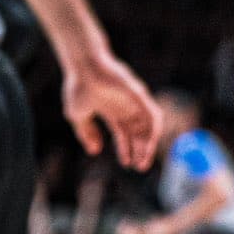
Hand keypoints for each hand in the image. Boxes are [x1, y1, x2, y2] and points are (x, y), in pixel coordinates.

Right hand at [61, 52, 161, 170]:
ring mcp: (133, 101)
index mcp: (110, 109)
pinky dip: (155, 130)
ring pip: (148, 127)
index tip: (127, 164)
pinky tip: (151, 143)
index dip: (126, 149)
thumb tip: (94, 151)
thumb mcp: (78, 115)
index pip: (123, 133)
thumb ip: (86, 133)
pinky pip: (153, 115)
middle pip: (137, 132)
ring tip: (144, 161)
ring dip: (148, 145)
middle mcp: (124, 106)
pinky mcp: (140, 95)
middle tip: (139, 167)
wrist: (84, 66)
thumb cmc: (79, 86)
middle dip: (140, 150)